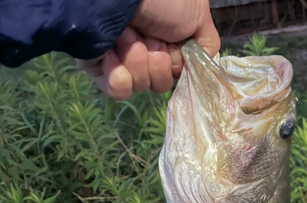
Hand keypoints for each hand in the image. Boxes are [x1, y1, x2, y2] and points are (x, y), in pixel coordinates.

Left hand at [77, 0, 219, 100]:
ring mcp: (121, 62)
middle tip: (148, 37)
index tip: (169, 43)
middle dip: (156, 62)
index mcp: (166, 42)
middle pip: (159, 83)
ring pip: (140, 86)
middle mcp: (144, 53)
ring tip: (127, 35)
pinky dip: (118, 73)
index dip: (175, 62)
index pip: (176, 73)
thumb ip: (207, 43)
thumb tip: (199, 67)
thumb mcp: (198, 15)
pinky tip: (112, 51)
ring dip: (136, 61)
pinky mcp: (99, 69)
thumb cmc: (163, 0)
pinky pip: (119, 90)